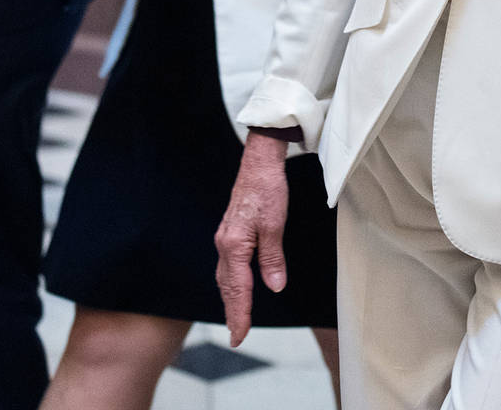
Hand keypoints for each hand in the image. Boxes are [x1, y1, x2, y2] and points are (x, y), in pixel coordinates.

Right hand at [215, 132, 290, 346]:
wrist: (258, 163)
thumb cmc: (268, 190)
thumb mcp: (276, 224)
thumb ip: (273, 258)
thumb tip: (274, 286)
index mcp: (234, 245)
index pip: (238, 289)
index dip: (240, 314)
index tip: (240, 336)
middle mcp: (224, 244)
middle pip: (227, 287)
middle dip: (232, 313)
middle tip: (237, 337)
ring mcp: (224, 238)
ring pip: (225, 277)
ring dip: (230, 299)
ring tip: (236, 318)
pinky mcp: (229, 232)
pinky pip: (227, 265)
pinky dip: (230, 283)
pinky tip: (236, 286)